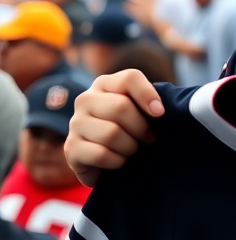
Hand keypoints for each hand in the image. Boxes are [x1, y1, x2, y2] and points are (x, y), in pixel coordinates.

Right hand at [64, 70, 164, 186]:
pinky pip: (101, 155)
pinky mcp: (71, 148)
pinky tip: (119, 161)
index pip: (130, 78)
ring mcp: (75, 124)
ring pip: (111, 133)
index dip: (149, 96)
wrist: (107, 162)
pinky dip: (118, 161)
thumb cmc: (130, 131)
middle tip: (149, 139)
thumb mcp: (142, 111)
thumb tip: (160, 110)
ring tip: (132, 150)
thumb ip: (152, 103)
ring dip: (131, 147)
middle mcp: (85, 99)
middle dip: (142, 128)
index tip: (161, 114)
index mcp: (104, 84)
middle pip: (121, 107)